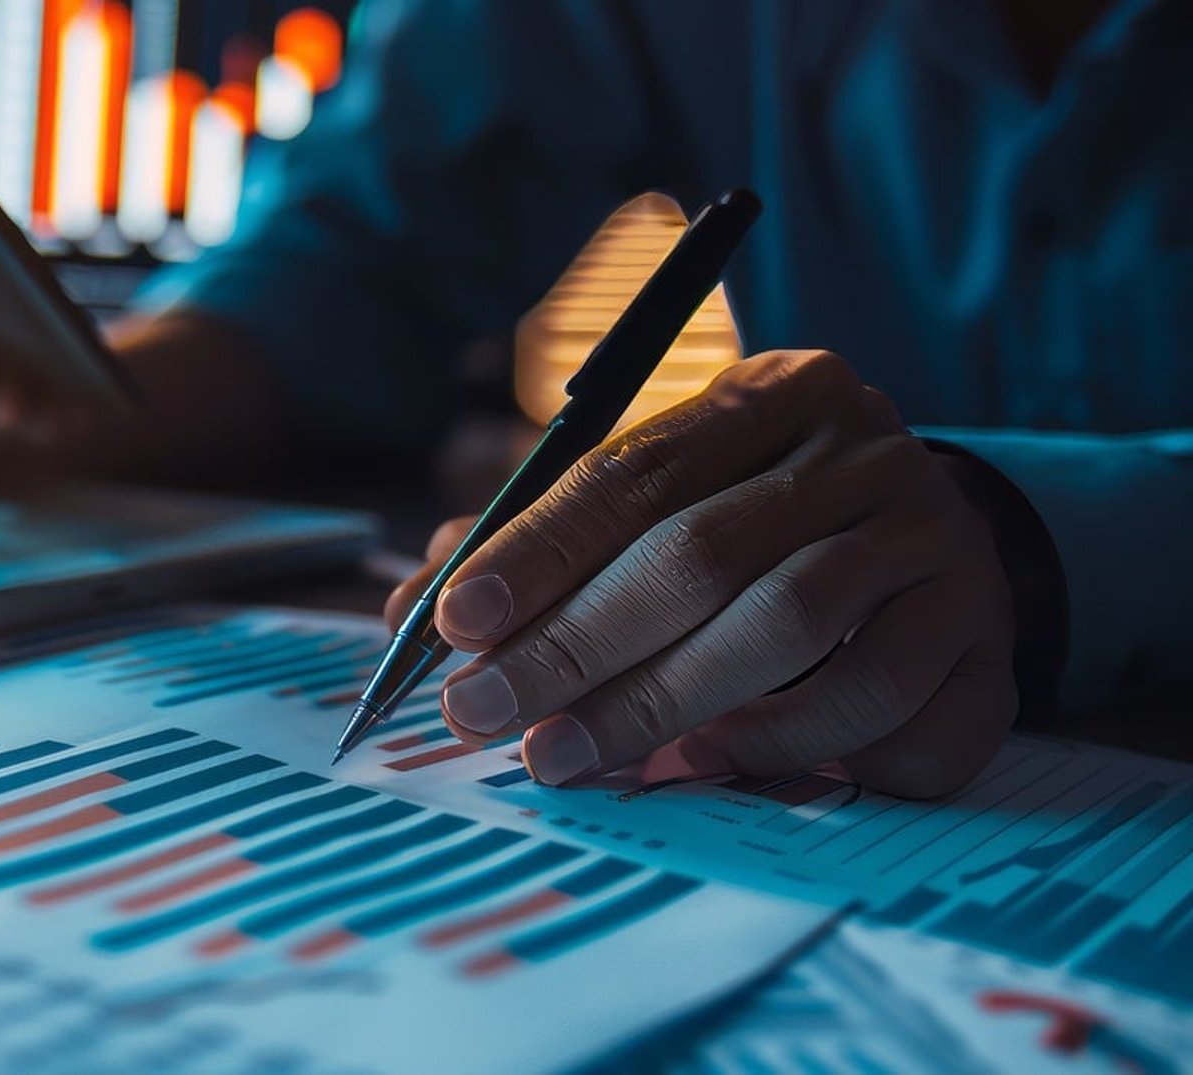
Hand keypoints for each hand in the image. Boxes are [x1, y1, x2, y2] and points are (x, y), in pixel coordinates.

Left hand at [387, 350, 1017, 797]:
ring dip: (669, 704)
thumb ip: (547, 538)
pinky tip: (710, 765)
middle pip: (706, 555)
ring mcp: (940, 546)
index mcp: (778, 393)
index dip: (540, 549)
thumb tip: (412, 603)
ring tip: (572, 752)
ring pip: (797, 629)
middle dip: (577, 646)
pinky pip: (887, 709)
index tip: (455, 620)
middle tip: (484, 716)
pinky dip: (788, 744)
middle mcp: (869, 456)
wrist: (935, 539)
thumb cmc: (761, 517)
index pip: (639, 470)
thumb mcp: (666, 496)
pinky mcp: (985, 642)